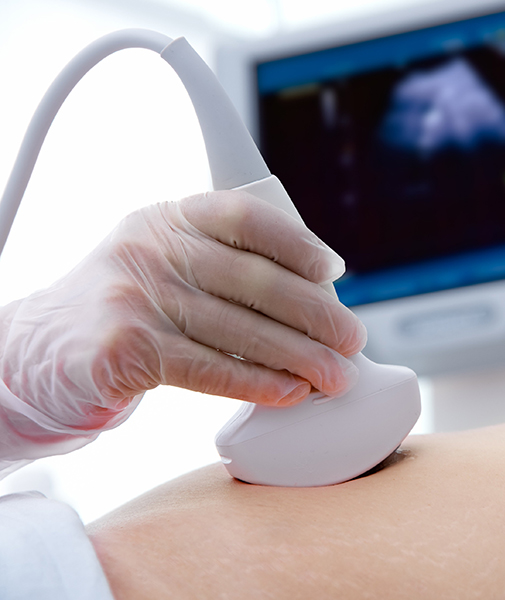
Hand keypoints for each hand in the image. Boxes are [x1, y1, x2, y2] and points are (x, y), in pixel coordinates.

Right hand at [0, 190, 366, 437]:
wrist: (43, 352)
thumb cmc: (128, 310)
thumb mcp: (165, 266)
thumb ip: (223, 269)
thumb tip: (314, 302)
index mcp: (169, 219)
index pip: (243, 217)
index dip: (295, 243)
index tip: (333, 272)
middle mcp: (151, 248)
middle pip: (253, 279)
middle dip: (314, 314)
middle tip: (351, 340)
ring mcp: (135, 296)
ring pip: (238, 329)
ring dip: (299, 357)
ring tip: (335, 377)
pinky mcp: (123, 348)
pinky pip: (209, 368)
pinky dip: (257, 383)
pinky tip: (290, 393)